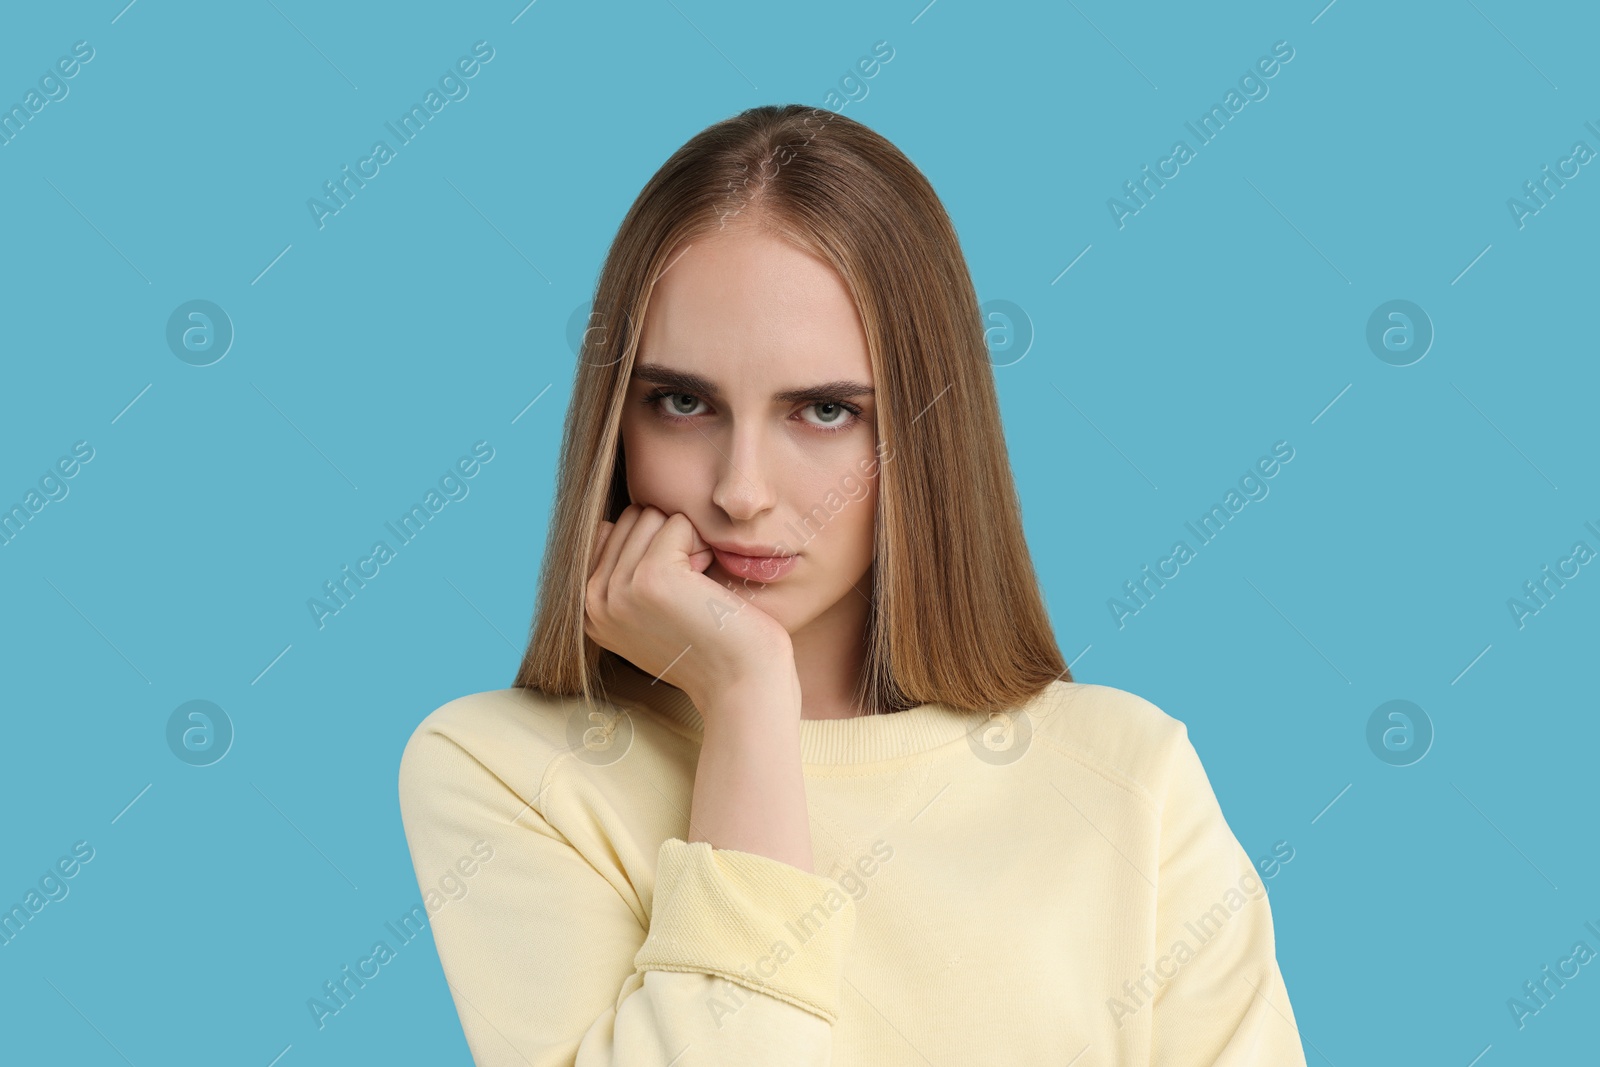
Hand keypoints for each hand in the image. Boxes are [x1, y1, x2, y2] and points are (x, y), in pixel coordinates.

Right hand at [584, 504, 793, 705]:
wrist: (740, 681)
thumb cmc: (707, 643)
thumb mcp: (648, 612)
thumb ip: (621, 573)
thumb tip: (608, 524)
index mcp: (587, 608)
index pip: (609, 531)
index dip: (652, 548)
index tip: (673, 592)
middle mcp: (592, 600)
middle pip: (631, 518)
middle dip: (669, 541)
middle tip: (689, 591)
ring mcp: (616, 590)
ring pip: (652, 515)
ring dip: (686, 542)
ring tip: (696, 590)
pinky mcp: (649, 578)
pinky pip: (678, 523)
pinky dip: (702, 546)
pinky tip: (707, 588)